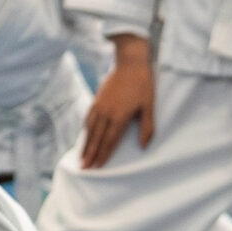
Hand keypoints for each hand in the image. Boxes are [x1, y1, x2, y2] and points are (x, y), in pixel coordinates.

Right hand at [80, 36, 153, 168]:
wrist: (130, 62)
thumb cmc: (143, 84)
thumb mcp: (149, 105)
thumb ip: (147, 126)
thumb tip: (144, 146)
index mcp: (120, 116)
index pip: (109, 141)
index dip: (103, 155)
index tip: (98, 167)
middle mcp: (106, 113)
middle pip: (96, 138)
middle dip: (90, 154)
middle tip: (84, 168)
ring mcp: (99, 105)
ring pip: (90, 129)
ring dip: (85, 144)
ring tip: (81, 157)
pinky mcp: (97, 99)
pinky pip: (88, 118)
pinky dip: (85, 129)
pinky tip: (85, 135)